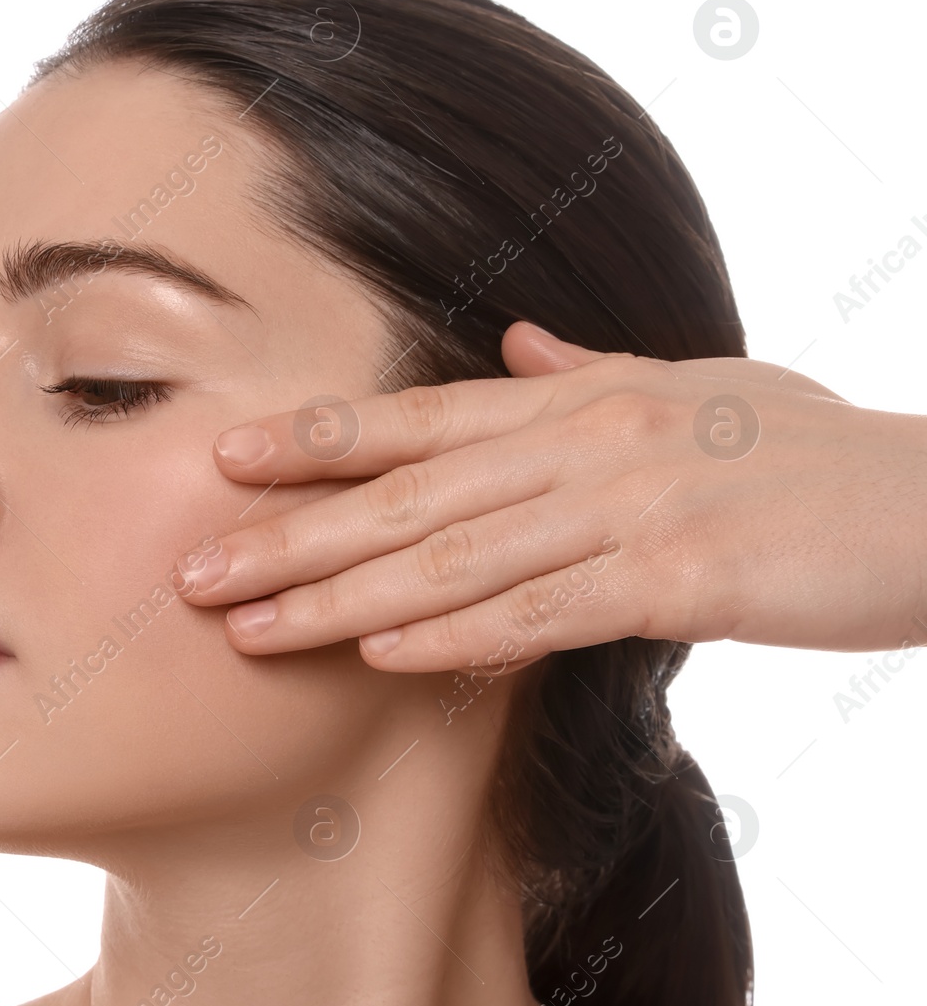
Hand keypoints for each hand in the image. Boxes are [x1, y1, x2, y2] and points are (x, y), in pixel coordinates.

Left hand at [175, 323, 926, 671]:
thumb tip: (514, 345)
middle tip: (192, 570)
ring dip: (342, 601)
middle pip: (409, 492)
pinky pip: (547, 612)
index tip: (224, 463)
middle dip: (290, 534)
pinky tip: (381, 660)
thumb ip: (591, 372)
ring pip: (455, 557)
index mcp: (581, 400)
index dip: (315, 441)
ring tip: (250, 631)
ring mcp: (634, 504)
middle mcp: (588, 441)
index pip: (419, 419)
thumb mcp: (700, 388)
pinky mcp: (685, 575)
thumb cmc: (813, 456)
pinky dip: (458, 639)